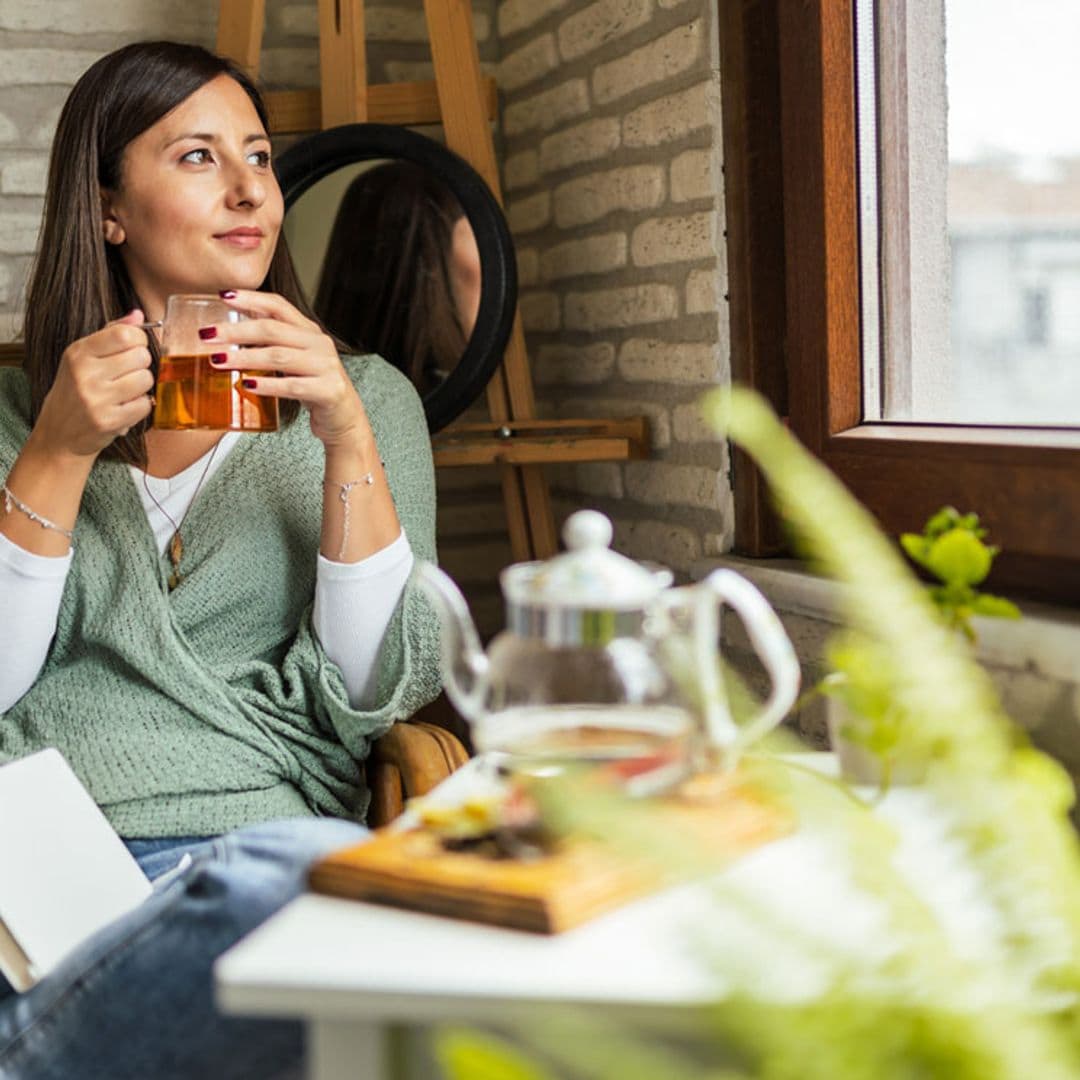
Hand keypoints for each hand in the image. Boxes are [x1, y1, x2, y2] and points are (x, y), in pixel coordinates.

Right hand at [32, 309, 153, 458]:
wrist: (59, 433)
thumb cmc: (75, 391)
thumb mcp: (84, 357)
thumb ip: (111, 333)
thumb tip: (138, 315)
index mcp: (78, 352)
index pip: (125, 334)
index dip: (139, 340)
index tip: (133, 348)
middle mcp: (85, 373)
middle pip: (141, 356)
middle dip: (141, 364)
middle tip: (128, 374)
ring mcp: (96, 399)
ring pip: (146, 380)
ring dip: (142, 387)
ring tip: (125, 392)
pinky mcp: (108, 421)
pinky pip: (145, 405)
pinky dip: (140, 407)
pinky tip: (124, 408)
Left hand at [210, 290, 371, 449]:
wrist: (344, 419)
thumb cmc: (314, 388)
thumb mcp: (294, 360)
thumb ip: (271, 344)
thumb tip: (229, 331)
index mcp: (309, 331)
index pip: (278, 306)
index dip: (250, 298)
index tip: (222, 296)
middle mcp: (319, 344)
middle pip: (273, 329)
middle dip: (236, 330)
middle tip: (207, 335)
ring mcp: (326, 366)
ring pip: (279, 356)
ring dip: (244, 358)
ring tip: (218, 361)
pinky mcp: (328, 391)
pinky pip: (293, 386)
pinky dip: (268, 385)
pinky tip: (248, 385)